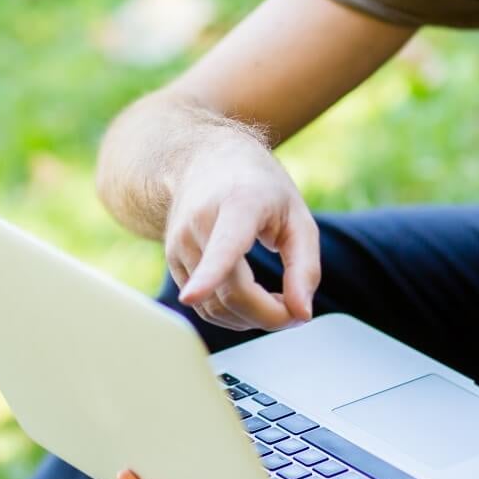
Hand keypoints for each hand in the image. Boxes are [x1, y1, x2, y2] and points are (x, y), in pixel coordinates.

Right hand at [166, 136, 320, 330]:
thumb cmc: (260, 188)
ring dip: (251, 318)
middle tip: (296, 310)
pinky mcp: (173, 262)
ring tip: (278, 298)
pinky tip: (253, 297)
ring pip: (214, 308)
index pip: (223, 246)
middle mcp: (199, 224)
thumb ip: (305, 267)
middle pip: (229, 293)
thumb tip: (300, 314)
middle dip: (268, 316)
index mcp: (237, 204)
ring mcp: (180, 244)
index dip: (209, 274)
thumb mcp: (298, 217)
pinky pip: (204, 307)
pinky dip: (233, 314)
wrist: (206, 160)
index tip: (192, 296)